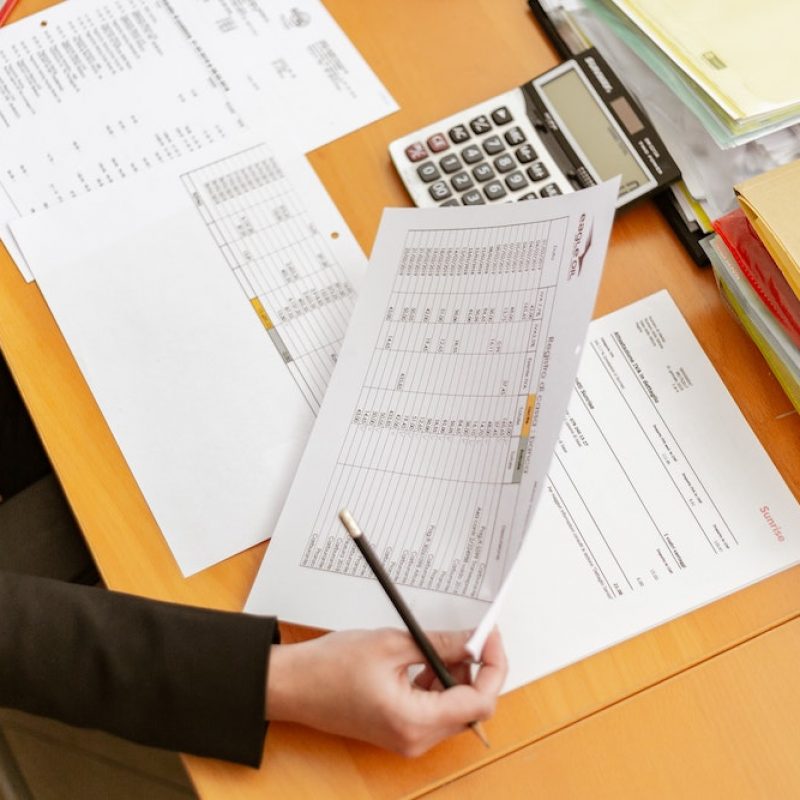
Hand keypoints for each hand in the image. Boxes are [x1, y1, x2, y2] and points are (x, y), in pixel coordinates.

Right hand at [266, 627, 506, 755]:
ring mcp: (407, 739)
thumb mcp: (392, 643)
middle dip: (477, 670)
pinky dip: (439, 685)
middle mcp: (415, 739)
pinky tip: (423, 661)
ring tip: (441, 645)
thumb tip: (474, 641)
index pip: (480, 702)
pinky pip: (435, 711)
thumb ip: (440, 644)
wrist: (292, 685)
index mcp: (415, 721)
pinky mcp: (399, 731)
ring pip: (455, 710)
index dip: (493, 666)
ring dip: (457, 676)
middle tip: (472, 636)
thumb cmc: (330, 666)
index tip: (490, 637)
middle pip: (471, 709)